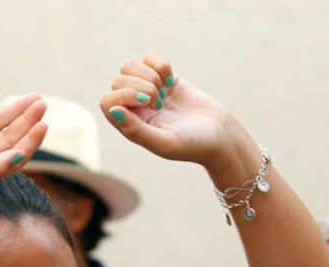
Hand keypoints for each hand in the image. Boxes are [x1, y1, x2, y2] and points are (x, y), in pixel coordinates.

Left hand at [99, 52, 254, 169]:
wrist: (221, 135)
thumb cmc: (192, 145)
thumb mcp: (164, 142)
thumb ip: (136, 130)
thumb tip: (113, 110)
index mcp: (129, 126)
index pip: (107, 101)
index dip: (124, 96)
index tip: (149, 104)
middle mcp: (134, 108)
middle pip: (118, 81)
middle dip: (141, 86)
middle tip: (160, 102)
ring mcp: (148, 91)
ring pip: (129, 66)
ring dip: (148, 74)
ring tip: (164, 91)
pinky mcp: (164, 78)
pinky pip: (149, 59)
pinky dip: (160, 65)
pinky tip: (172, 82)